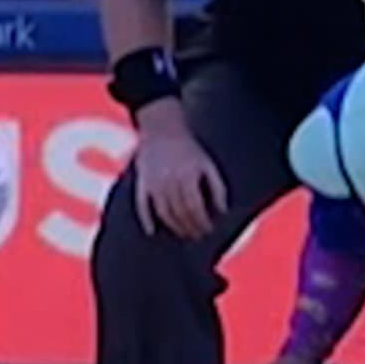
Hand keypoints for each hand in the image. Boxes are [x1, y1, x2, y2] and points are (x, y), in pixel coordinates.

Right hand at [132, 116, 224, 239]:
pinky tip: (151, 232)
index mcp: (187, 177)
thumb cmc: (188, 148)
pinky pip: (142, 206)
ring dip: (174, 227)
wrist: (161, 128)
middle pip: (180, 213)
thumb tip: (222, 211)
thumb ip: (217, 187)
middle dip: (190, 227)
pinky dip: (146, 220)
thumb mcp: (207, 164)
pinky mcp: (142, 183)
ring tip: (183, 233)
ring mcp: (153, 184)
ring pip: (164, 213)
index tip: (208, 229)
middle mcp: (169, 182)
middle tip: (197, 235)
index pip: (195, 208)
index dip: (202, 222)